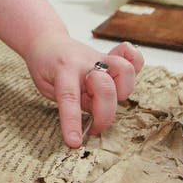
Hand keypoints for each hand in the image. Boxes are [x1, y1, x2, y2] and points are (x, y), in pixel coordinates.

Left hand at [22, 37, 143, 147]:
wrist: (47, 39)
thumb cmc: (45, 65)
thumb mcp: (45, 86)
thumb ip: (67, 101)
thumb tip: (88, 123)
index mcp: (64, 70)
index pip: (70, 98)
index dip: (73, 123)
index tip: (74, 142)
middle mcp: (86, 63)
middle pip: (106, 88)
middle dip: (104, 114)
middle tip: (93, 126)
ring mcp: (101, 59)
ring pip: (125, 71)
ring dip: (122, 91)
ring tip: (108, 99)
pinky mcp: (111, 58)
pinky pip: (133, 57)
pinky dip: (136, 63)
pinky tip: (126, 75)